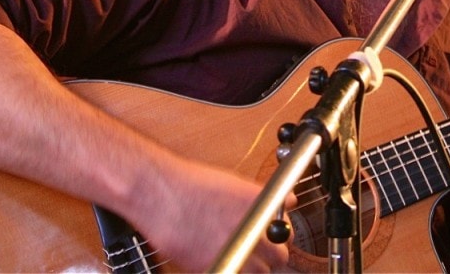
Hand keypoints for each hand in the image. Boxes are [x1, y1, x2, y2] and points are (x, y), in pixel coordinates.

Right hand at [137, 161, 291, 271]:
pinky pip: (235, 273)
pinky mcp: (216, 265)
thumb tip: (288, 201)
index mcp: (260, 205)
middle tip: (261, 248)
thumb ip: (263, 197)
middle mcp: (251, 228)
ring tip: (242, 254)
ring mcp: (234, 249)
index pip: (287, 230)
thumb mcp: (235, 183)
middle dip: (273, 254)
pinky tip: (223, 256)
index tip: (275, 235)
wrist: (161, 194)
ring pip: (260, 272)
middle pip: (280, 256)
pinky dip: (233, 268)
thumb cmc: (193, 185)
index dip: (282, 234)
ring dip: (254, 266)